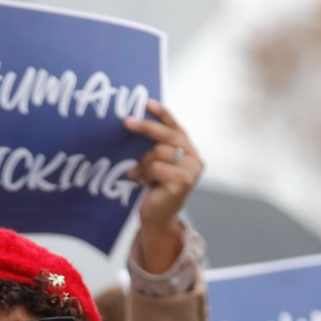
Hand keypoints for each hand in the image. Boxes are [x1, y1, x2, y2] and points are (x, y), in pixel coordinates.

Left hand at [123, 100, 202, 269]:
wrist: (156, 217)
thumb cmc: (154, 189)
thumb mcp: (155, 163)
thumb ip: (154, 146)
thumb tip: (134, 123)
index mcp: (189, 150)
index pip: (176, 127)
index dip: (163, 114)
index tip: (147, 102)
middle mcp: (194, 158)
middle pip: (168, 135)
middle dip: (146, 127)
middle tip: (126, 122)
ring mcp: (191, 171)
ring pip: (160, 152)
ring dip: (143, 162)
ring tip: (138, 174)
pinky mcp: (183, 182)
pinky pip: (157, 167)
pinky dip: (145, 173)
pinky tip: (141, 182)